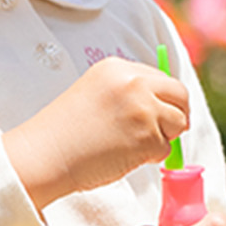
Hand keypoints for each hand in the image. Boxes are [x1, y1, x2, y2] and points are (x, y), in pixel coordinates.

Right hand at [5, 57, 189, 208]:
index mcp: (119, 67)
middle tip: (163, 131)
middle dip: (177, 114)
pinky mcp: (147, 136)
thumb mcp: (98, 93)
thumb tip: (168, 105)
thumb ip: (130, 92)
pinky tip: (122, 155)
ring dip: (163, 138)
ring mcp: (143, 108)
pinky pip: (166, 149)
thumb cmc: (66, 131)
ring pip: (178, 123)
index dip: (164, 99)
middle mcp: (134, 82)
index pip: (163, 78)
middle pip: (180, 94)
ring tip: (130, 144)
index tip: (156, 113)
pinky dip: (150, 157)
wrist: (45, 155)